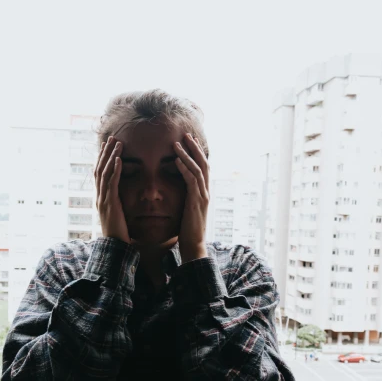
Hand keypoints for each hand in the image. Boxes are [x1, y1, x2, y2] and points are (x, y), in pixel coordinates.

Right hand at [94, 136, 129, 244]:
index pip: (99, 174)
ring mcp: (103, 199)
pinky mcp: (110, 203)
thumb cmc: (118, 234)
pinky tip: (119, 159)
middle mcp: (99, 196)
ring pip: (105, 173)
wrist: (114, 247)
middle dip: (105, 153)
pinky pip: (112, 183)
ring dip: (111, 156)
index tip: (107, 147)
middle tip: (111, 138)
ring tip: (117, 143)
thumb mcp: (116, 215)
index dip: (102, 159)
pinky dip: (114, 170)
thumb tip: (119, 198)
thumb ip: (116, 204)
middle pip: (99, 169)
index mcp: (100, 198)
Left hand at [173, 133, 209, 262]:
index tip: (190, 141)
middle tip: (187, 134)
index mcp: (203, 193)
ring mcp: (203, 196)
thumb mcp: (187, 210)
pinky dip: (184, 168)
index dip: (198, 154)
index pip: (203, 168)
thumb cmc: (187, 230)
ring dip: (187, 154)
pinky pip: (191, 180)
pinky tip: (175, 160)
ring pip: (198, 169)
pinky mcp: (196, 201)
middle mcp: (206, 191)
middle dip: (195, 148)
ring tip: (177, 143)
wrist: (193, 245)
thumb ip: (187, 198)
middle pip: (204, 163)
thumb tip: (181, 190)